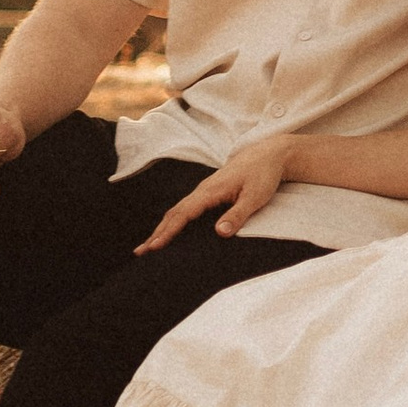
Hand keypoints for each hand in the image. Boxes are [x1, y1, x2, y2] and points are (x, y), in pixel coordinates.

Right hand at [137, 134, 292, 250]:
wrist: (267, 154)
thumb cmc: (262, 175)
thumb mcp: (255, 197)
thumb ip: (237, 214)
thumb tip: (219, 233)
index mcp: (210, 191)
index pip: (184, 214)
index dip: (168, 231)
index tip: (155, 246)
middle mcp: (202, 190)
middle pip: (174, 213)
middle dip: (157, 232)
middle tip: (141, 251)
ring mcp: (203, 191)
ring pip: (177, 211)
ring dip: (162, 228)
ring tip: (149, 246)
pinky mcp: (208, 194)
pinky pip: (185, 209)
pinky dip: (173, 222)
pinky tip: (170, 231)